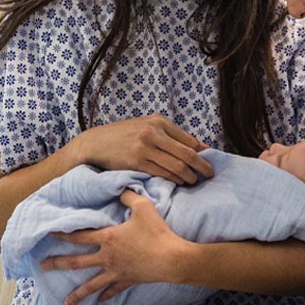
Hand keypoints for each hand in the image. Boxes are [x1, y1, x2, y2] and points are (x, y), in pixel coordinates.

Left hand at [42, 191, 194, 304]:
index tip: (48, 234)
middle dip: (58, 264)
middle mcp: (108, 257)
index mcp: (108, 238)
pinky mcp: (128, 281)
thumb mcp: (143, 207)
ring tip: (66, 302)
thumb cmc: (157, 232)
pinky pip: (113, 290)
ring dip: (78, 294)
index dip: (63, 234)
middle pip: (78, 262)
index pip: (79, 236)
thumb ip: (128, 196)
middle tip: (42, 266)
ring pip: (92, 284)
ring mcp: (117, 271)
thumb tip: (120, 189)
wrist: (172, 259)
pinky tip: (99, 301)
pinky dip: (105, 295)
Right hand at [65, 114, 213, 184]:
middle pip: (187, 153)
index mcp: (158, 121)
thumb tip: (200, 147)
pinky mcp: (136, 162)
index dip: (202, 154)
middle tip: (210, 175)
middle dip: (202, 166)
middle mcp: (152, 132)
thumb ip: (170, 135)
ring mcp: (144, 147)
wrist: (95, 143)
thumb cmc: (123, 136)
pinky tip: (178, 183)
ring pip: (176, 165)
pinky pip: (162, 173)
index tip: (209, 162)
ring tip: (193, 182)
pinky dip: (174, 180)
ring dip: (189, 176)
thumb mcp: (146, 127)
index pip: (189, 140)